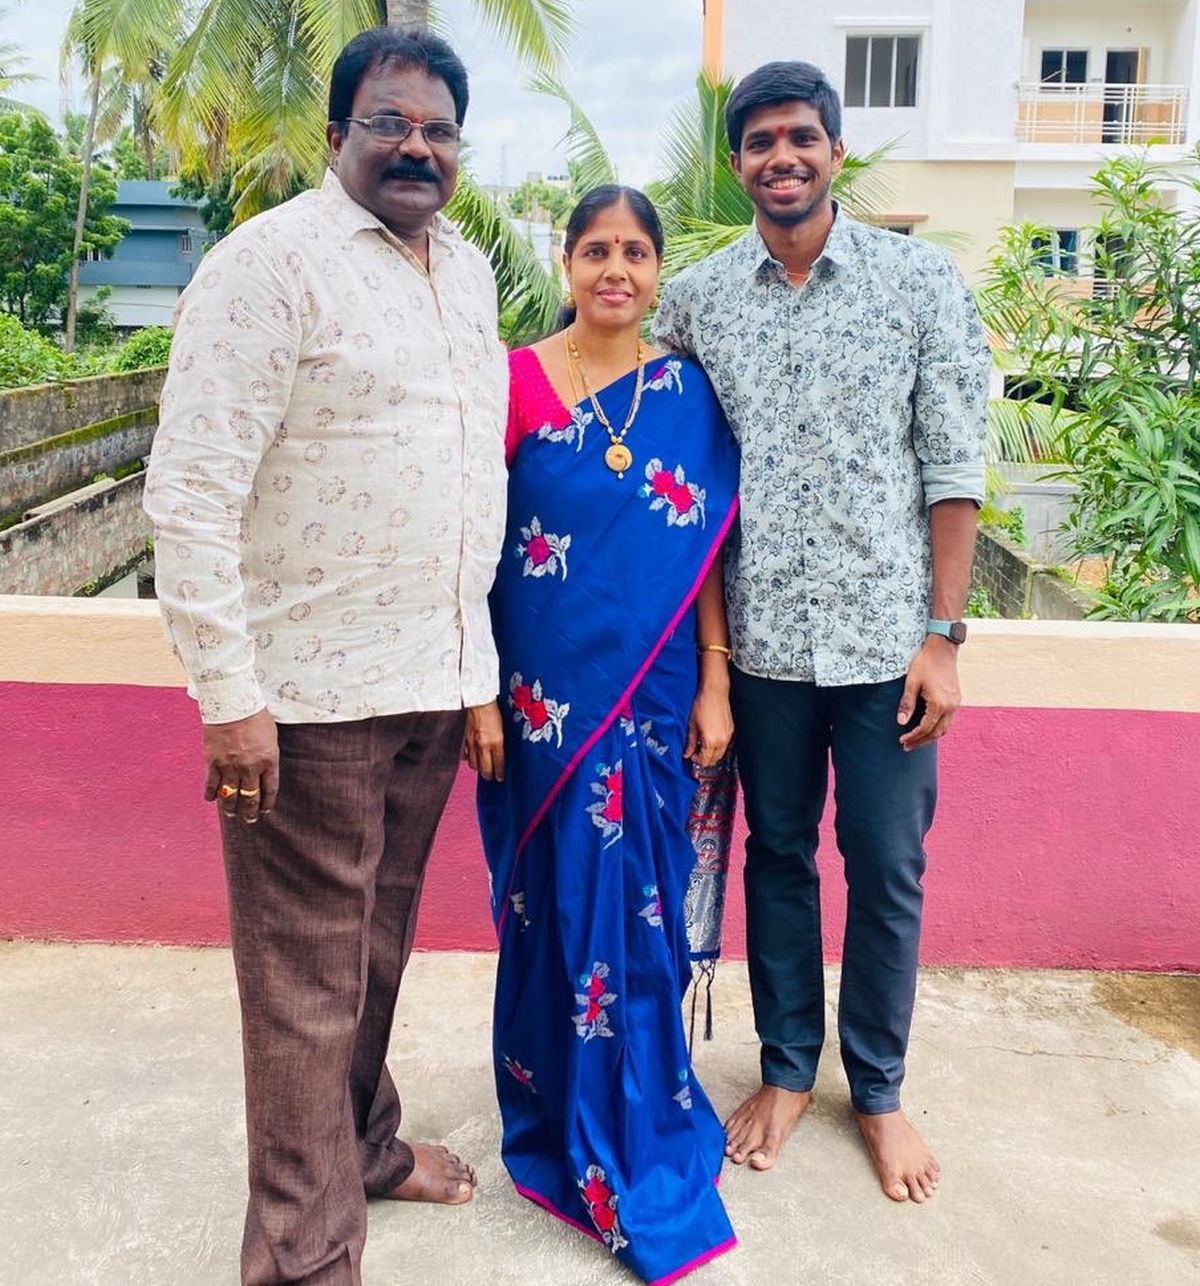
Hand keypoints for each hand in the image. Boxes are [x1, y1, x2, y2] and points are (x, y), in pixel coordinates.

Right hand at [203, 708, 278, 823]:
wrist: (232, 703)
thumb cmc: (255, 716)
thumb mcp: (270, 737)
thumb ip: (267, 756)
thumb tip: (264, 772)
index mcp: (269, 760)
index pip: (270, 789)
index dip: (267, 803)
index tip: (265, 811)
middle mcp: (250, 767)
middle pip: (250, 797)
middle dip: (250, 812)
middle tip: (249, 820)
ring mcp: (230, 765)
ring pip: (230, 795)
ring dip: (231, 807)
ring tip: (231, 813)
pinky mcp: (212, 761)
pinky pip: (211, 784)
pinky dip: (211, 794)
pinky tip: (212, 799)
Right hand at [465, 701, 504, 781]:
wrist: (478, 700)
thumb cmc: (493, 710)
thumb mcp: (503, 727)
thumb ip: (501, 741)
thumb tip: (501, 752)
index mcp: (496, 741)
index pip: (498, 763)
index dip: (499, 773)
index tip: (500, 778)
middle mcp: (483, 744)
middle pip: (484, 768)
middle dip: (488, 775)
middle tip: (490, 777)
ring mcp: (472, 743)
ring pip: (473, 763)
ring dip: (477, 767)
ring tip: (481, 768)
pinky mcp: (464, 738)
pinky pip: (464, 754)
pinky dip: (467, 757)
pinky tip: (470, 756)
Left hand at [684, 686, 733, 769]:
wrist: (714, 692)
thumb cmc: (703, 705)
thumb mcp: (692, 725)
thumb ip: (690, 742)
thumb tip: (687, 753)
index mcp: (711, 741)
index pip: (704, 761)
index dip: (696, 761)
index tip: (691, 756)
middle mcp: (721, 741)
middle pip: (714, 760)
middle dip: (704, 759)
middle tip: (696, 753)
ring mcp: (728, 736)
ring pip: (720, 753)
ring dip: (711, 754)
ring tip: (702, 746)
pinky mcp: (731, 730)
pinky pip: (725, 745)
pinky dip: (718, 747)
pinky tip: (710, 740)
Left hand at [897, 636, 961, 751]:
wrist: (942, 648)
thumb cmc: (925, 662)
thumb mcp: (911, 682)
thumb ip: (907, 703)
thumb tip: (901, 722)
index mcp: (939, 704)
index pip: (925, 728)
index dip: (913, 737)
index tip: (901, 741)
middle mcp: (950, 706)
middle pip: (937, 732)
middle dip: (921, 741)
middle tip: (907, 747)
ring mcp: (955, 703)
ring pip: (944, 728)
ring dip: (930, 736)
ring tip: (916, 741)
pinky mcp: (956, 699)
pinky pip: (948, 720)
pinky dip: (937, 727)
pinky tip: (927, 727)